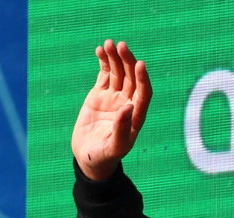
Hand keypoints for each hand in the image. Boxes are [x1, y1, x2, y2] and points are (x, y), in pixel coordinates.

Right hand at [72, 40, 151, 180]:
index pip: (144, 93)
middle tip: (121, 46)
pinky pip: (105, 75)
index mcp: (136, 117)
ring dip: (115, 58)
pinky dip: (104, 62)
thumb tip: (129, 107)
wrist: (89, 158)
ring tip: (108, 44)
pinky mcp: (100, 95)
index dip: (143, 79)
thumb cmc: (104, 156)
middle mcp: (128, 104)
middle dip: (128, 62)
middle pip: (131, 78)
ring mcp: (114, 98)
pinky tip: (101, 50)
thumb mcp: (113, 147)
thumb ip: (121, 129)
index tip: (140, 64)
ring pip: (118, 73)